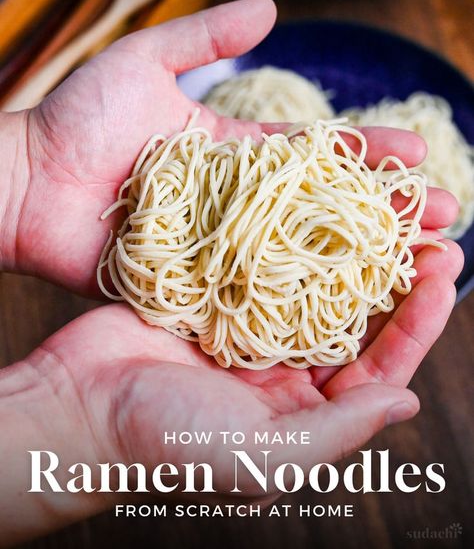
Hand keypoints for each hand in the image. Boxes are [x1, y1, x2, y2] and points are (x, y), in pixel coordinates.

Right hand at [0, 227, 460, 544]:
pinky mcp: (214, 295)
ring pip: (315, 282)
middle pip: (354, 316)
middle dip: (395, 275)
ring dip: (351, 248)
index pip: (378, 365)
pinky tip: (319, 204)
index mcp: (301, 410)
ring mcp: (248, 328)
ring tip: (386, 208)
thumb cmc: (167, 441)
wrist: (78, 407)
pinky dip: (294, 235)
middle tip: (433, 229)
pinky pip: (266, 261)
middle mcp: (282, 368)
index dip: (417, 321)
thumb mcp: (261, 450)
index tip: (446, 272)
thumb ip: (337, 429)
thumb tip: (407, 402)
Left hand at [1, 0, 460, 297]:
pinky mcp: (193, 285)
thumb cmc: (77, 119)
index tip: (417, 155)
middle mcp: (237, 203)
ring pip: (301, 254)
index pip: (315, 155)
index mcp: (234, 153)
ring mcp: (218, 246)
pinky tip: (349, 309)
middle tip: (443, 216)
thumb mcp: (144, 60)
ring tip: (419, 261)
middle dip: (383, 211)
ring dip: (359, 259)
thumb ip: (205, 35)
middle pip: (322, 209)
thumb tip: (273, 9)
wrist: (25, 182)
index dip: (366, 155)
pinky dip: (299, 302)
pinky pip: (253, 295)